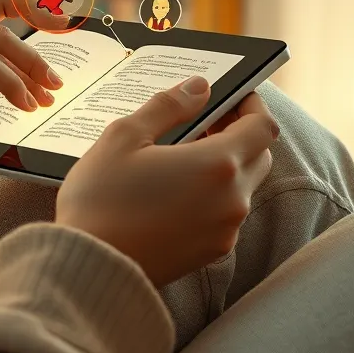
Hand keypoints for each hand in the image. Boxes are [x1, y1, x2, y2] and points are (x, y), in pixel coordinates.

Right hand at [56, 82, 278, 286]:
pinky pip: (227, 213)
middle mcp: (232, 199)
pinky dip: (214, 193)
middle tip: (202, 121)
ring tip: (182, 154)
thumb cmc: (102, 197)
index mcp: (217, 164)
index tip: (231, 96)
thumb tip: (200, 86)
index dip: (252, 105)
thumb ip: (169, 106)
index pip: (262, 127)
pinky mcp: (211, 252)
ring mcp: (225, 230)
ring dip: (225, 164)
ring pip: (243, 186)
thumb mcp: (125, 136)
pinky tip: (176, 188)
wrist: (90, 266)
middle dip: (239, 133)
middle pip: (259, 155)